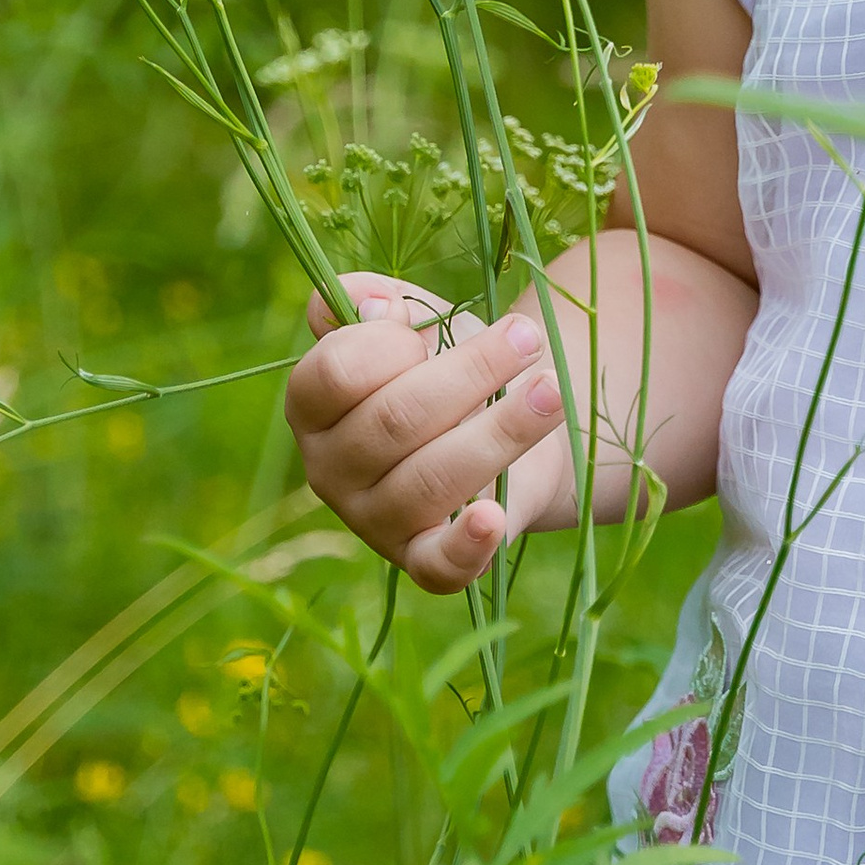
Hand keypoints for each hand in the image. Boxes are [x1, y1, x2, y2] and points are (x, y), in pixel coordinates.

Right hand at [284, 274, 573, 592]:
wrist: (511, 422)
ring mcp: (374, 521)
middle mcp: (330, 469)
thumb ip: (378, 298)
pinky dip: (466, 546)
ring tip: (552, 392)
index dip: (386, 342)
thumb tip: (374, 306)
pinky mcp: (423, 559)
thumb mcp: (416, 318)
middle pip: (394, 421)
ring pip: (430, 478)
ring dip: (501, 430)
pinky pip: (436, 567)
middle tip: (528, 338)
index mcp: (312, 406)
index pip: (335, 373)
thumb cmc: (451, 364)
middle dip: (470, 371)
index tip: (425, 323)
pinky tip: (493, 518)